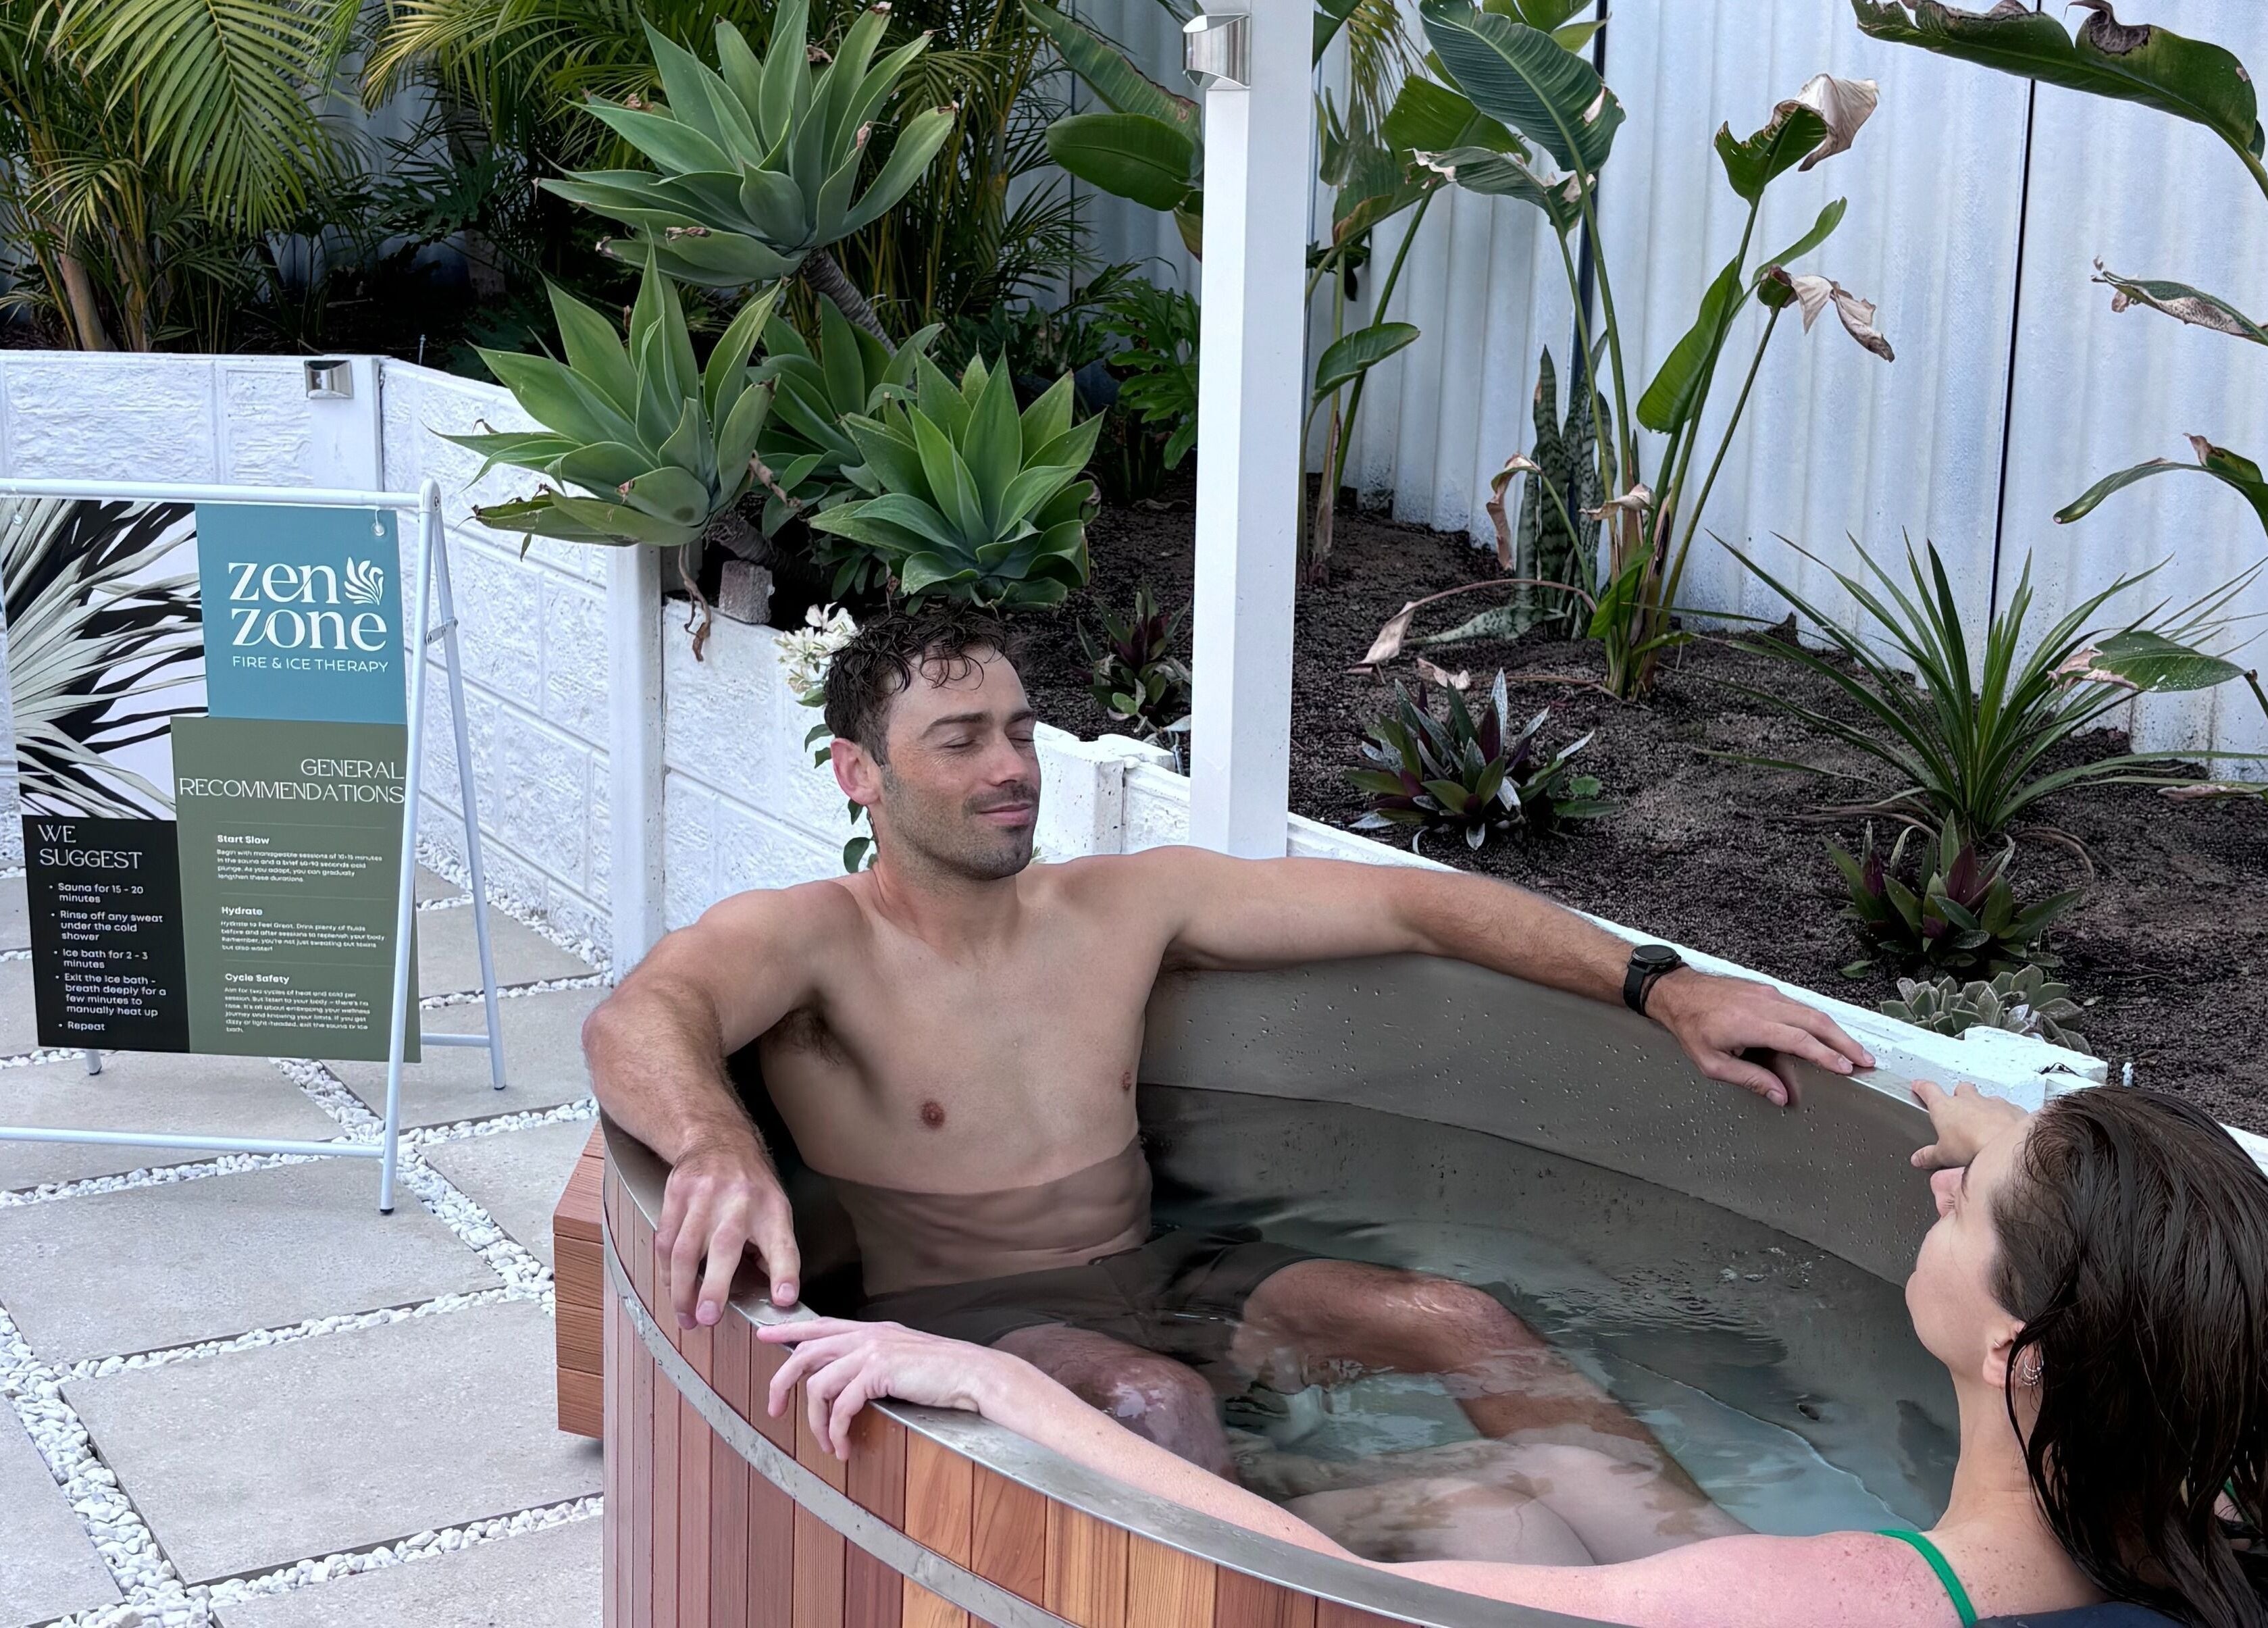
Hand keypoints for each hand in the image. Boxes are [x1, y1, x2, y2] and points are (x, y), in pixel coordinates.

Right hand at [655, 1138, 799, 1329]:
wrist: (717, 1140)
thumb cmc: (751, 1185)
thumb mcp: (776, 1210)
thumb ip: (775, 1250)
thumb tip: (777, 1296)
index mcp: (771, 1208)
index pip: (782, 1242)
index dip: (784, 1272)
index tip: (784, 1298)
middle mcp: (739, 1200)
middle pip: (724, 1246)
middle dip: (715, 1285)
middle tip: (708, 1317)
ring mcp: (703, 1195)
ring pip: (686, 1247)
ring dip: (682, 1288)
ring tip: (686, 1316)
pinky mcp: (676, 1193)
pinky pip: (666, 1239)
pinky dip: (667, 1269)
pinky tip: (673, 1286)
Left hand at [758, 1317, 1026, 1458]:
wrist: (973, 1373)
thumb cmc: (945, 1371)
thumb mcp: (905, 1355)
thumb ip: (877, 1358)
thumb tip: (854, 1378)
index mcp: (871, 1330)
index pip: (820, 1325)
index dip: (789, 1330)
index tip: (764, 1334)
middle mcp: (866, 1335)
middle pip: (805, 1352)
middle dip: (781, 1381)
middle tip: (774, 1409)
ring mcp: (871, 1351)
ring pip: (818, 1384)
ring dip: (816, 1421)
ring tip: (826, 1443)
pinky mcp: (878, 1372)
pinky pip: (841, 1405)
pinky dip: (837, 1430)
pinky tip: (843, 1446)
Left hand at [1646, 967, 1873, 1106]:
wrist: (1676, 992)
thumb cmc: (1690, 1026)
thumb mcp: (1712, 1063)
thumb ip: (1749, 1079)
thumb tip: (1780, 1095)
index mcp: (1751, 1024)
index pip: (1799, 1040)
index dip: (1826, 1055)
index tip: (1846, 1067)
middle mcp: (1764, 1004)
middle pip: (1816, 1021)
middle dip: (1845, 1042)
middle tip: (1865, 1060)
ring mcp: (1767, 994)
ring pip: (1812, 1011)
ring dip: (1836, 1031)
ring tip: (1854, 1051)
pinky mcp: (1767, 990)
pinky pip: (1799, 1005)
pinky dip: (1819, 1021)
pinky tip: (1828, 1035)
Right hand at [1909, 1079, 2028, 1171]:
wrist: (2008, 1146)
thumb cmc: (1973, 1145)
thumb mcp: (1945, 1156)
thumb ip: (1930, 1156)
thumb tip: (1919, 1159)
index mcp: (1945, 1107)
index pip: (1929, 1090)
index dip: (1922, 1087)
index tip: (1919, 1086)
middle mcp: (1968, 1099)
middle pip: (1961, 1089)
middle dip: (1959, 1096)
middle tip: (1958, 1108)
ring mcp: (1992, 1102)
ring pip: (1985, 1098)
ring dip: (1983, 1107)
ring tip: (1984, 1124)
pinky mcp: (2012, 1109)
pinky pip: (2007, 1109)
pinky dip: (2004, 1116)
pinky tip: (2005, 1129)